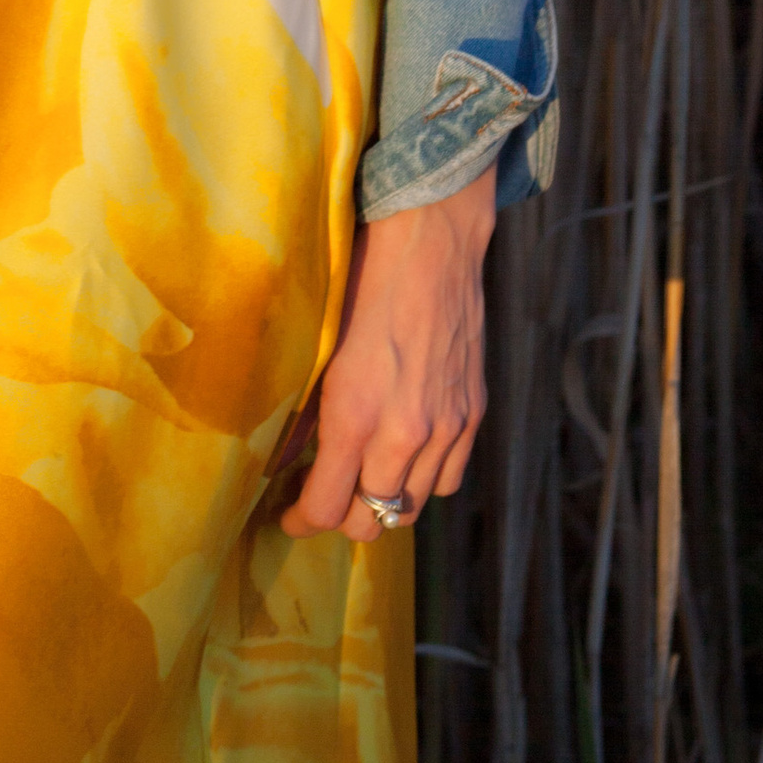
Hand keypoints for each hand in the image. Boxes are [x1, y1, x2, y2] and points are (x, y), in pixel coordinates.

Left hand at [278, 165, 496, 541]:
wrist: (431, 240)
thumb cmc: (363, 279)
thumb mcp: (320, 346)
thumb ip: (312, 409)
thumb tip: (295, 453)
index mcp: (356, 414)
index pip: (328, 508)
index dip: (303, 521)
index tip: (290, 517)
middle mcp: (405, 432)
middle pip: (371, 522)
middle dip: (342, 516)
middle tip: (323, 494)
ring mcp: (446, 427)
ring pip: (412, 507)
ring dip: (384, 501)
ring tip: (364, 476)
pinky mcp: (473, 414)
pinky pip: (448, 479)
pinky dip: (424, 479)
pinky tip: (407, 454)